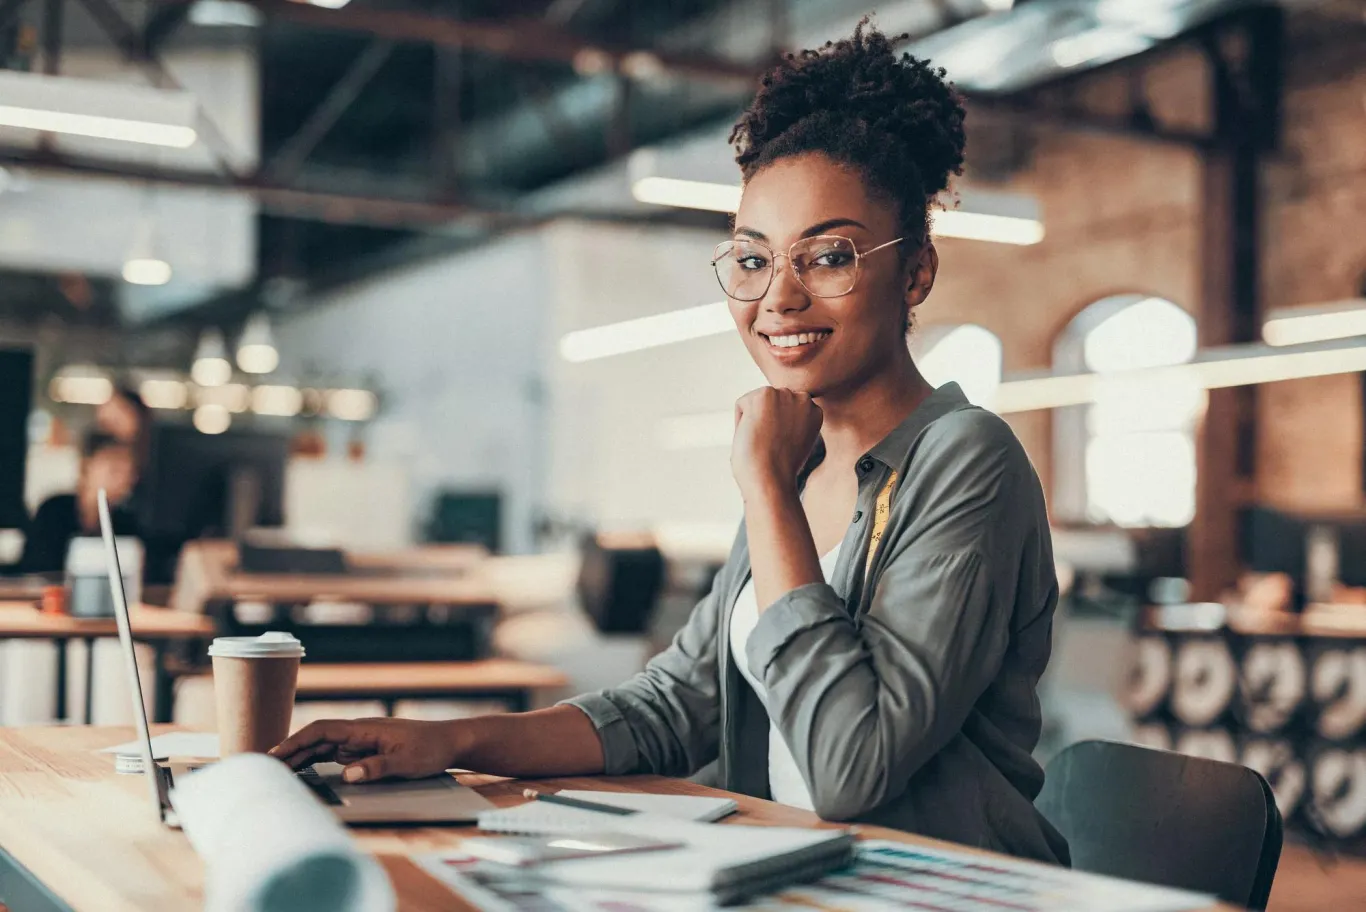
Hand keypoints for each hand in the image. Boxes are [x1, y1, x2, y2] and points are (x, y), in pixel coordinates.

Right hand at [269, 717, 464, 782]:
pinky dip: (319, 761)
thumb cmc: (431, 748)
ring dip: (302, 757)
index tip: (276, 753)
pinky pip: (337, 754)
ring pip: (324, 747)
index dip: (297, 741)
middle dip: (291, 750)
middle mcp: (360, 732)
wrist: (451, 741)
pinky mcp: (368, 750)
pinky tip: (306, 770)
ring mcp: (363, 741)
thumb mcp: (407, 761)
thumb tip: (347, 773)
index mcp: (365, 729)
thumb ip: (377, 767)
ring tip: (278, 771)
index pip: (323, 730)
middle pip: (317, 739)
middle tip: (264, 766)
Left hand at [731, 387, 822, 498]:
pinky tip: (753, 436)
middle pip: (770, 403)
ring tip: (763, 441)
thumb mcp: (795, 442)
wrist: (771, 479)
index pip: (784, 410)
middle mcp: (803, 398)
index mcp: (814, 411)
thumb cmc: (779, 470)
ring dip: (753, 422)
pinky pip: (742, 404)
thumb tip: (773, 415)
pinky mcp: (764, 395)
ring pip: (756, 402)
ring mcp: (784, 395)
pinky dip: (740, 422)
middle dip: (765, 423)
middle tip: (771, 446)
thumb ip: (790, 423)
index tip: (779, 447)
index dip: (776, 430)